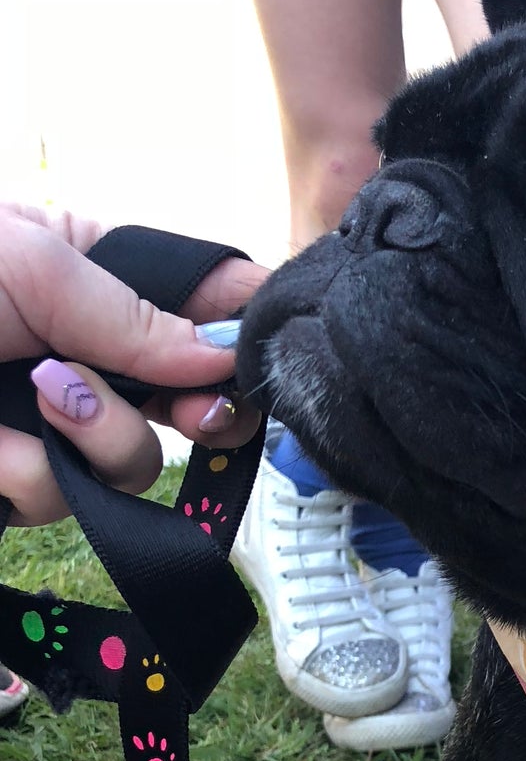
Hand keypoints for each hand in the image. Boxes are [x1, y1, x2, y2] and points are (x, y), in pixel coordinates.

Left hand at [0, 211, 267, 526]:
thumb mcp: (29, 264)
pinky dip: (22, 468)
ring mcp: (49, 428)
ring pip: (133, 462)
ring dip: (93, 432)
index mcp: (92, 277)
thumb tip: (222, 353)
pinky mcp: (13, 486)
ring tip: (33, 394)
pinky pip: (62, 497)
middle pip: (191, 399)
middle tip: (197, 410)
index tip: (265, 354)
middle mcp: (83, 356)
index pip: (200, 300)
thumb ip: (132, 312)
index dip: (242, 329)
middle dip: (197, 407)